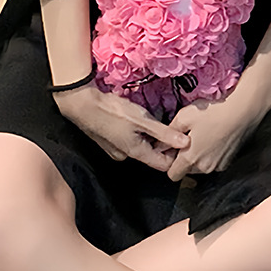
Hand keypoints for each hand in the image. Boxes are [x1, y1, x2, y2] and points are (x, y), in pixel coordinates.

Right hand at [54, 84, 189, 171]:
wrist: (84, 105)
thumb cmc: (113, 112)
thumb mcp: (143, 120)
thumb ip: (164, 133)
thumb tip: (185, 143)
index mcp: (135, 152)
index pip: (162, 164)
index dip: (176, 156)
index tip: (186, 143)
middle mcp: (126, 155)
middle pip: (152, 155)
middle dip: (164, 144)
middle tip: (176, 129)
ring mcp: (117, 148)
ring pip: (141, 146)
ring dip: (152, 137)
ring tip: (160, 123)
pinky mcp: (111, 139)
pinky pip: (132, 140)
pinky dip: (140, 133)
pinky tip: (142, 121)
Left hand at [166, 90, 264, 181]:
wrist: (243, 111)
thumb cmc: (213, 113)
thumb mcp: (184, 116)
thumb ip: (168, 133)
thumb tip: (159, 144)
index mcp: (190, 159)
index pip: (172, 175)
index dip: (169, 163)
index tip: (172, 149)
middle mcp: (204, 168)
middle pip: (187, 170)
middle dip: (184, 158)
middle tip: (188, 137)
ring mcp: (218, 166)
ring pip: (200, 167)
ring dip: (198, 156)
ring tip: (203, 134)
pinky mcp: (228, 162)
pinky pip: (213, 162)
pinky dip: (211, 154)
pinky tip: (214, 137)